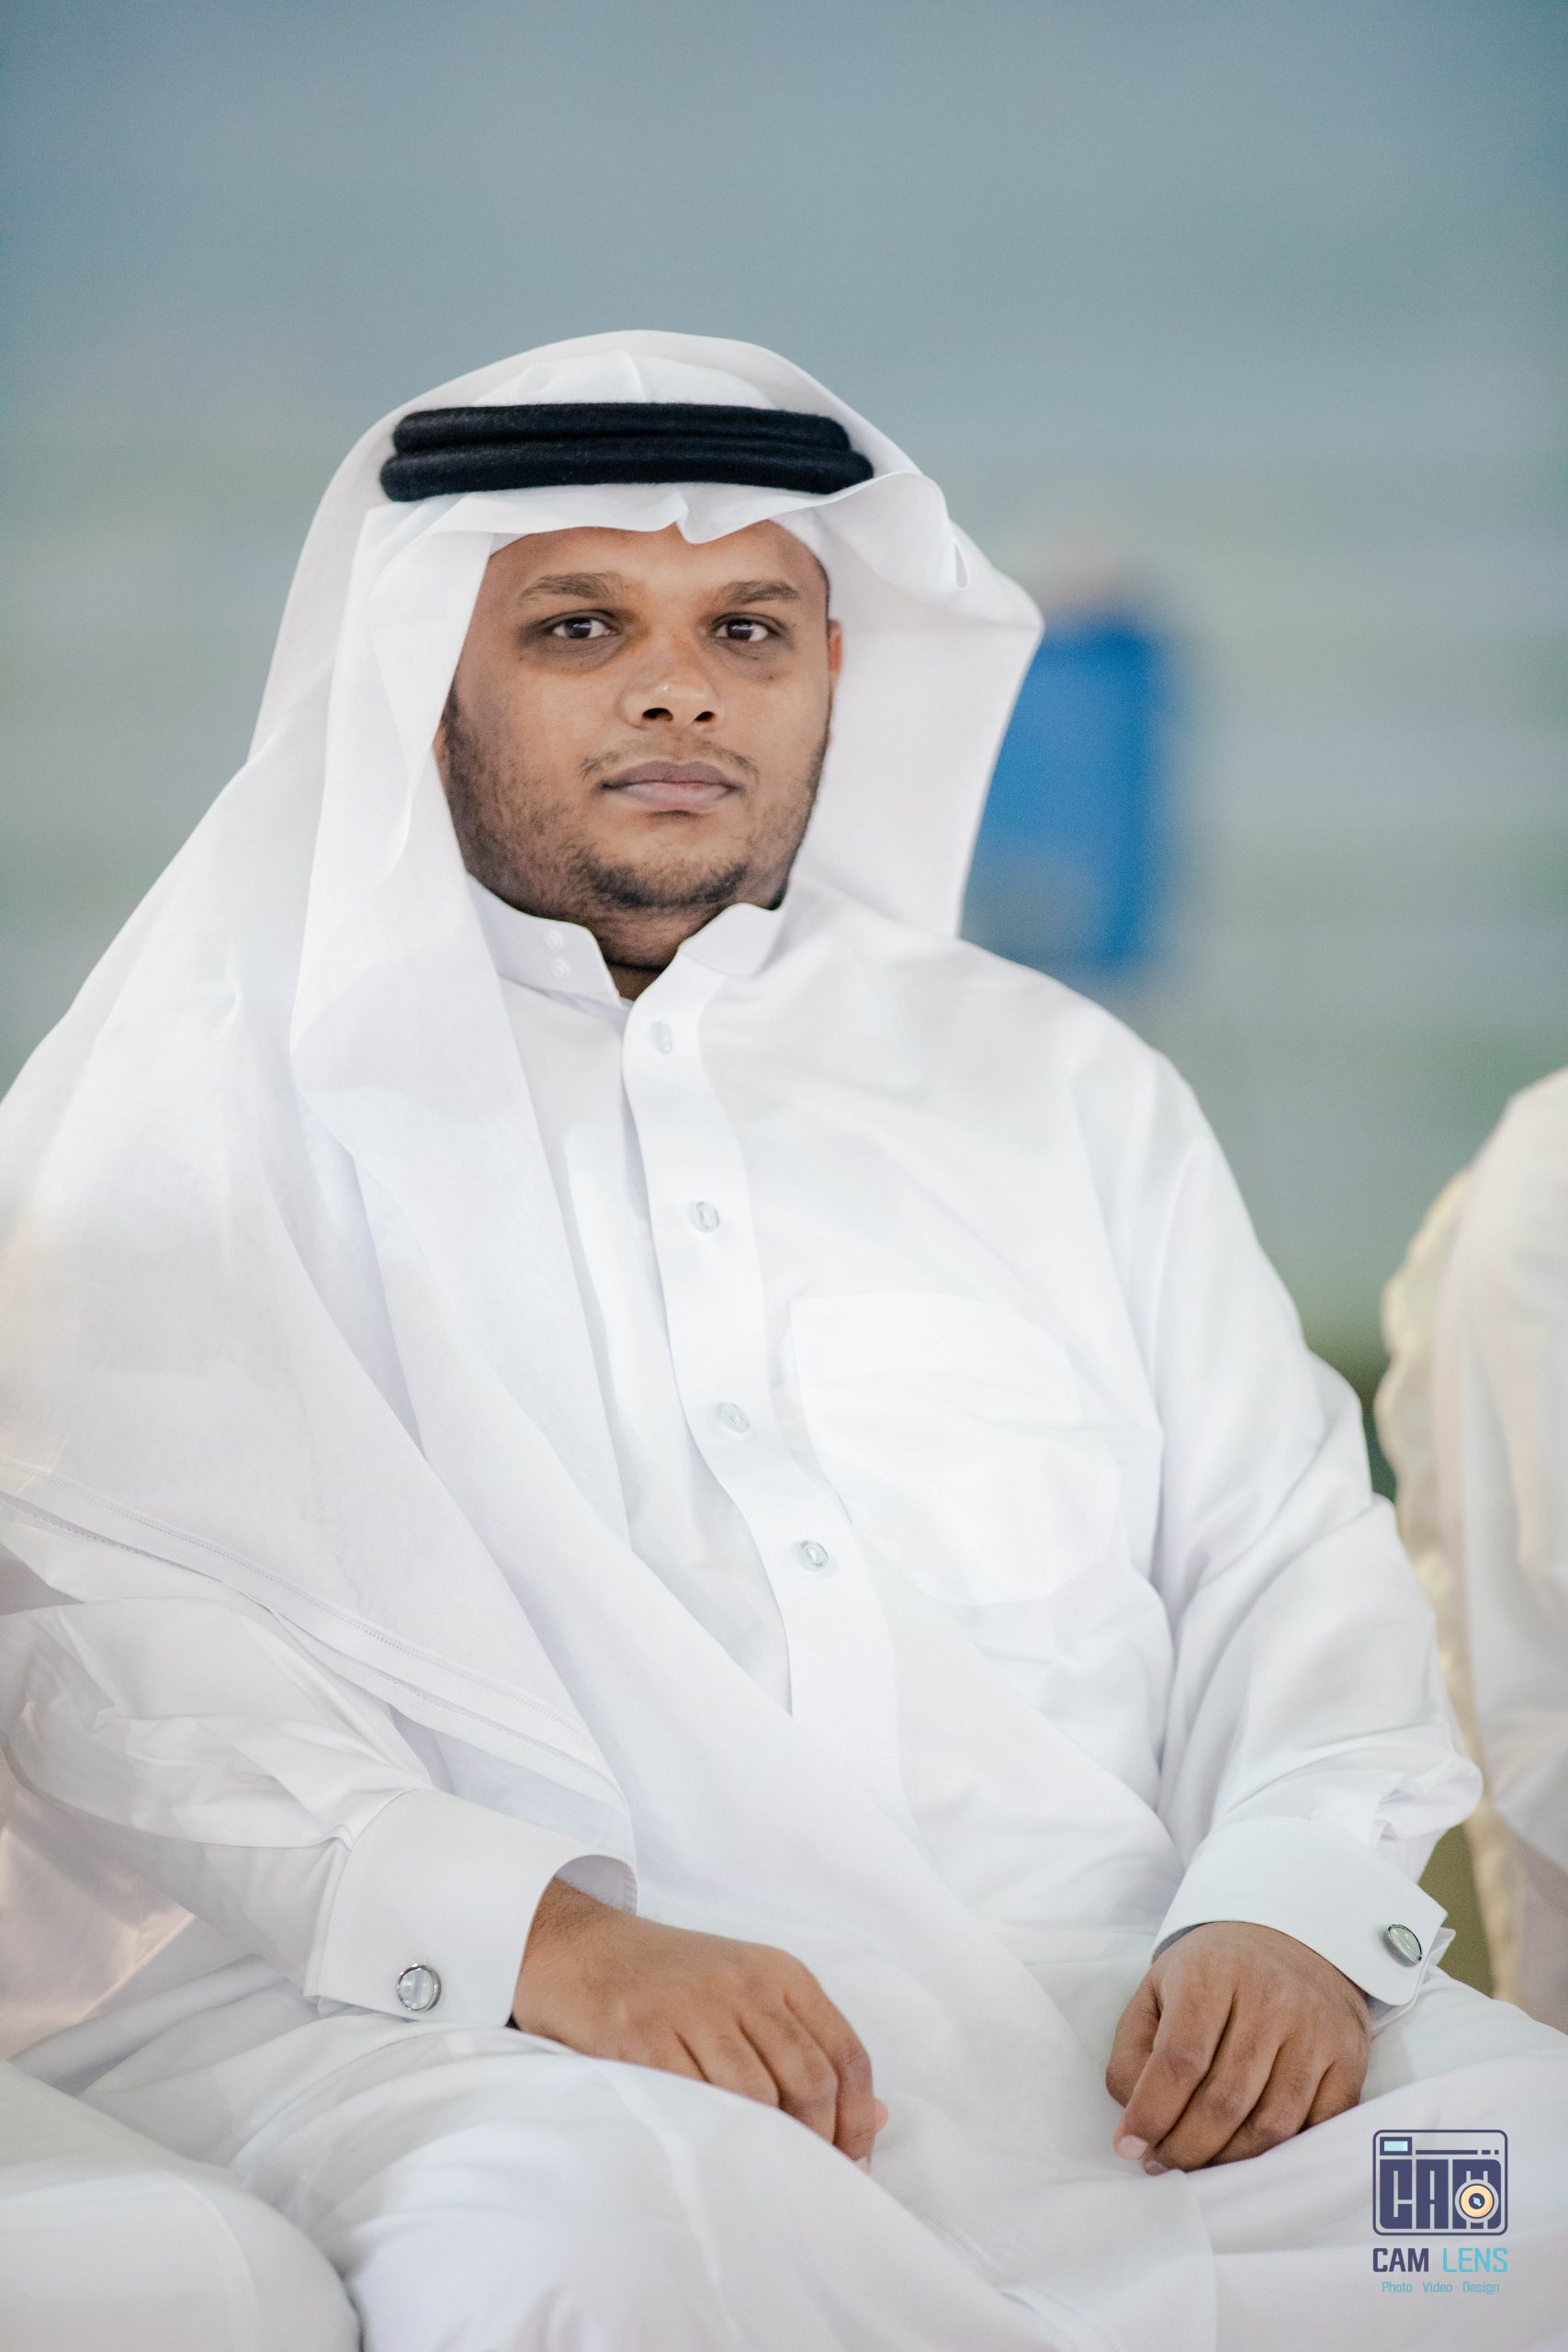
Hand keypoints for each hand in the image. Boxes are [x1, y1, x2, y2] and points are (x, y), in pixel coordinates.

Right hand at [512, 1876, 887, 2164]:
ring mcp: (692, 2007)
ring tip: (765, 2175)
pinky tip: (715, 2155)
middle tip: (810, 2180)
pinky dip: (713, 2136)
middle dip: (820, 2142)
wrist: (577, 1947)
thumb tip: (877, 2116)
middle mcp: (744, 1984)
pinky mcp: (642, 2034)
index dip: (858, 2119)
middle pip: (810, 2078)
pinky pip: (694, 2099)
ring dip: (768, 2148)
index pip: (846, 2052)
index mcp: (780, 1972)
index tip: (853, 2164)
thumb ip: (809, 2046)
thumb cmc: (670, 1980)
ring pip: (757, 2096)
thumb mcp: (748, 1991)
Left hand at [1106, 1920, 1369, 2170]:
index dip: (1152, 2113)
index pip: (1180, 2059)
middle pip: (1224, 2101)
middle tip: (1162, 2163)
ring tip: (1200, 2163)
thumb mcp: (1157, 1990)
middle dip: (1185, 2147)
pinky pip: (1318, 2128)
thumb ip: (1133, 2052)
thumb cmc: (1213, 1975)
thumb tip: (1133, 2127)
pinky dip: (1282, 2155)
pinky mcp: (1349, 2056)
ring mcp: (1315, 2028)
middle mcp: (1270, 1996)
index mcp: (1213, 1972)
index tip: (1130, 2146)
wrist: (1292, 1939)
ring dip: (1229, 2160)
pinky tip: (1251, 2155)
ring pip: (1272, 2125)